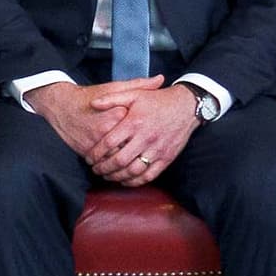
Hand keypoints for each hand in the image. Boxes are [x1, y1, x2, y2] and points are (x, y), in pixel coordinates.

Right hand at [25, 77, 159, 161]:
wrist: (61, 106)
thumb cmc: (89, 96)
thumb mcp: (114, 87)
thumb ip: (139, 85)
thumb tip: (160, 80)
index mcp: (116, 114)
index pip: (140, 128)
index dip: (147, 130)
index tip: (152, 128)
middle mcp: (106, 130)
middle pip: (130, 147)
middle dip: (139, 150)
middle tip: (145, 149)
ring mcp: (96, 143)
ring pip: (117, 159)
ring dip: (126, 162)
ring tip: (133, 160)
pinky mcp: (87, 151)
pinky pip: (104, 163)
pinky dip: (113, 166)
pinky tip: (119, 166)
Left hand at [79, 82, 205, 185]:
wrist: (186, 106)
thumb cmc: (158, 100)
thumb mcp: (134, 94)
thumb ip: (112, 99)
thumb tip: (93, 103)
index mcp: (134, 123)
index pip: (109, 143)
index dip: (95, 153)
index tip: (89, 158)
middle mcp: (145, 138)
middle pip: (119, 160)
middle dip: (103, 168)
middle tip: (95, 169)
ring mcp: (157, 150)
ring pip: (133, 171)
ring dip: (117, 177)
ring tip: (107, 176)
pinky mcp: (166, 158)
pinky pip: (149, 176)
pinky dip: (135, 182)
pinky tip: (126, 180)